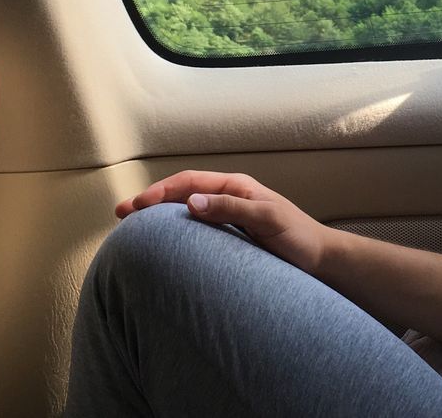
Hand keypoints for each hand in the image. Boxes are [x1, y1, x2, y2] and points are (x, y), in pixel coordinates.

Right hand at [116, 170, 331, 273]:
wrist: (320, 260)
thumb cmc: (299, 237)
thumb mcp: (269, 218)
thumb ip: (233, 208)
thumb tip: (192, 202)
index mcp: (237, 186)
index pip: (190, 182)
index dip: (161, 191)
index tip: (136, 206)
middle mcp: (229, 197)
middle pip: (183, 193)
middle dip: (151, 201)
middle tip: (120, 214)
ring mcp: (228, 217)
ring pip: (186, 211)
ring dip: (159, 217)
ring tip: (132, 228)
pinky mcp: (229, 238)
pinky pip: (196, 230)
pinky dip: (175, 233)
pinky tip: (162, 246)